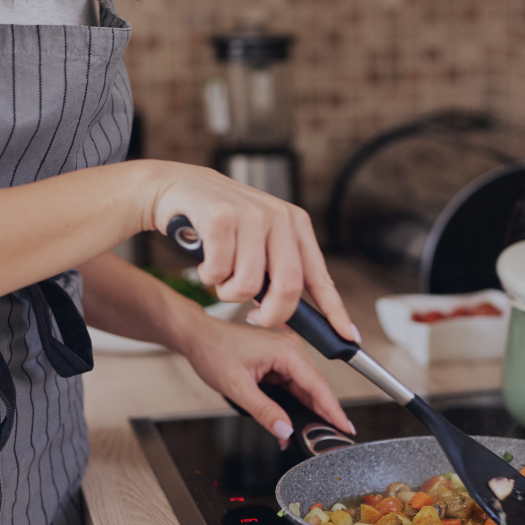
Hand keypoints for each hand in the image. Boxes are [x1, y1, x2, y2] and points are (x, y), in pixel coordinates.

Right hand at [145, 162, 359, 342]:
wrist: (176, 187)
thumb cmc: (219, 223)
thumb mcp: (260, 239)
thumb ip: (279, 269)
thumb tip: (293, 317)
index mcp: (295, 223)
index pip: (319, 276)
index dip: (335, 310)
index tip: (348, 336)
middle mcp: (279, 216)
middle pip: (288, 288)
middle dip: (271, 315)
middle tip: (255, 318)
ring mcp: (251, 215)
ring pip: (247, 286)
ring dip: (228, 292)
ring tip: (220, 272)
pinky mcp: (221, 217)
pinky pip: (218, 274)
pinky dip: (208, 276)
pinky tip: (204, 258)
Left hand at [178, 313, 354, 444]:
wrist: (198, 337)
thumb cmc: (214, 351)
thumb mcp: (238, 387)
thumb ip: (264, 411)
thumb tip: (285, 431)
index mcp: (287, 350)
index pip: (318, 385)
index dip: (333, 410)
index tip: (345, 428)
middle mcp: (291, 349)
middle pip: (315, 388)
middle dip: (322, 415)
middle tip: (330, 439)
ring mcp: (286, 356)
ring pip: (304, 390)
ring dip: (306, 412)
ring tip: (310, 435)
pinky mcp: (279, 363)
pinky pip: (293, 387)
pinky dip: (293, 405)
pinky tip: (292, 422)